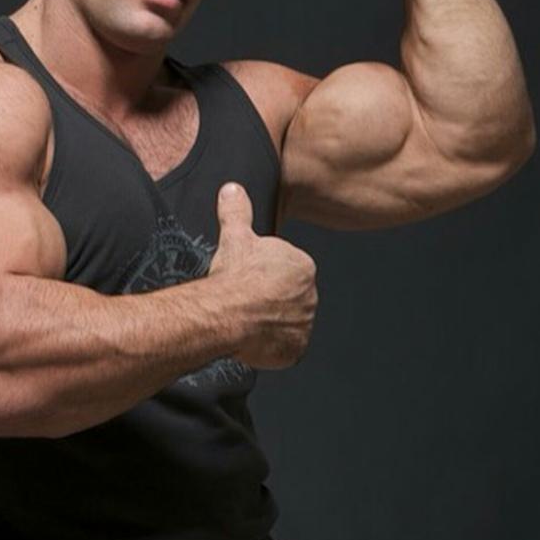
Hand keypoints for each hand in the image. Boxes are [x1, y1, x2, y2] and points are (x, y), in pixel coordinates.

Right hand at [208, 182, 317, 368]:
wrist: (228, 311)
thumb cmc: (234, 275)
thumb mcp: (235, 236)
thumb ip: (237, 211)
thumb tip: (232, 189)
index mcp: (304, 266)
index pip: (286, 271)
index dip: (264, 276)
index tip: (247, 280)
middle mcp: (311, 295)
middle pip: (288, 298)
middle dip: (269, 300)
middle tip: (244, 301)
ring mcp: (305, 325)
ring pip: (286, 324)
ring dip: (269, 324)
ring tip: (245, 319)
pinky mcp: (295, 350)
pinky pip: (285, 349)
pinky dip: (271, 347)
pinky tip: (251, 338)